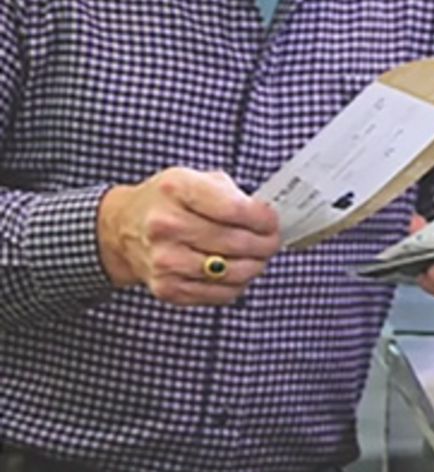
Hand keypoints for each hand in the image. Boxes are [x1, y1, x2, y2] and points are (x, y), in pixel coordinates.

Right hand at [96, 168, 280, 305]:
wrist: (123, 228)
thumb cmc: (167, 201)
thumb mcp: (195, 178)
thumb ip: (231, 193)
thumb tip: (267, 217)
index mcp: (177, 190)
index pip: (234, 209)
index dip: (263, 218)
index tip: (273, 221)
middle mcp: (166, 226)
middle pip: (235, 242)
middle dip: (265, 243)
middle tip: (272, 241)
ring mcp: (164, 260)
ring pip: (231, 272)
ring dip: (254, 266)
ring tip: (258, 257)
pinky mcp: (166, 288)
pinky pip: (218, 294)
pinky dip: (236, 285)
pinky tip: (236, 272)